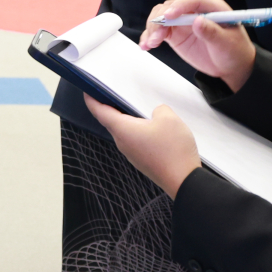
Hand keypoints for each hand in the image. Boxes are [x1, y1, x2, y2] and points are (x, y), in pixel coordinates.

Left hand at [84, 98, 200, 197]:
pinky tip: (150, 126)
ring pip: (124, 131)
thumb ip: (159, 109)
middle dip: (110, 107)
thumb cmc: (173, 150)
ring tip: (135, 107)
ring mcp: (131, 153)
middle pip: (111, 121)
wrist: (184, 181)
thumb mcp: (169, 118)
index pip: (100, 112)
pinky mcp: (141, 159)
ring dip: (127, 119)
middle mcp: (122, 143)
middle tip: (113, 93)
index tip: (88, 91)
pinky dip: (137, 130)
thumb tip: (156, 113)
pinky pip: (134, 140)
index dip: (92, 99)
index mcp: (122, 130)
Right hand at [137, 0, 256, 91]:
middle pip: (171, 7)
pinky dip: (149, 37)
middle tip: (157, 36)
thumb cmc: (234, 51)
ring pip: (160, 17)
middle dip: (160, 19)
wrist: (231, 66)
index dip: (179, 6)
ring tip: (151, 43)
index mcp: (211, 8)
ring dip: (152, 28)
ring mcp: (182, 22)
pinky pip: (158, 31)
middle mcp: (194, 11)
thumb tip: (197, 21)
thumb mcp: (226, 43)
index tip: (169, 16)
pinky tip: (146, 45)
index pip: (192, 0)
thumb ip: (212, 32)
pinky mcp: (175, 34)